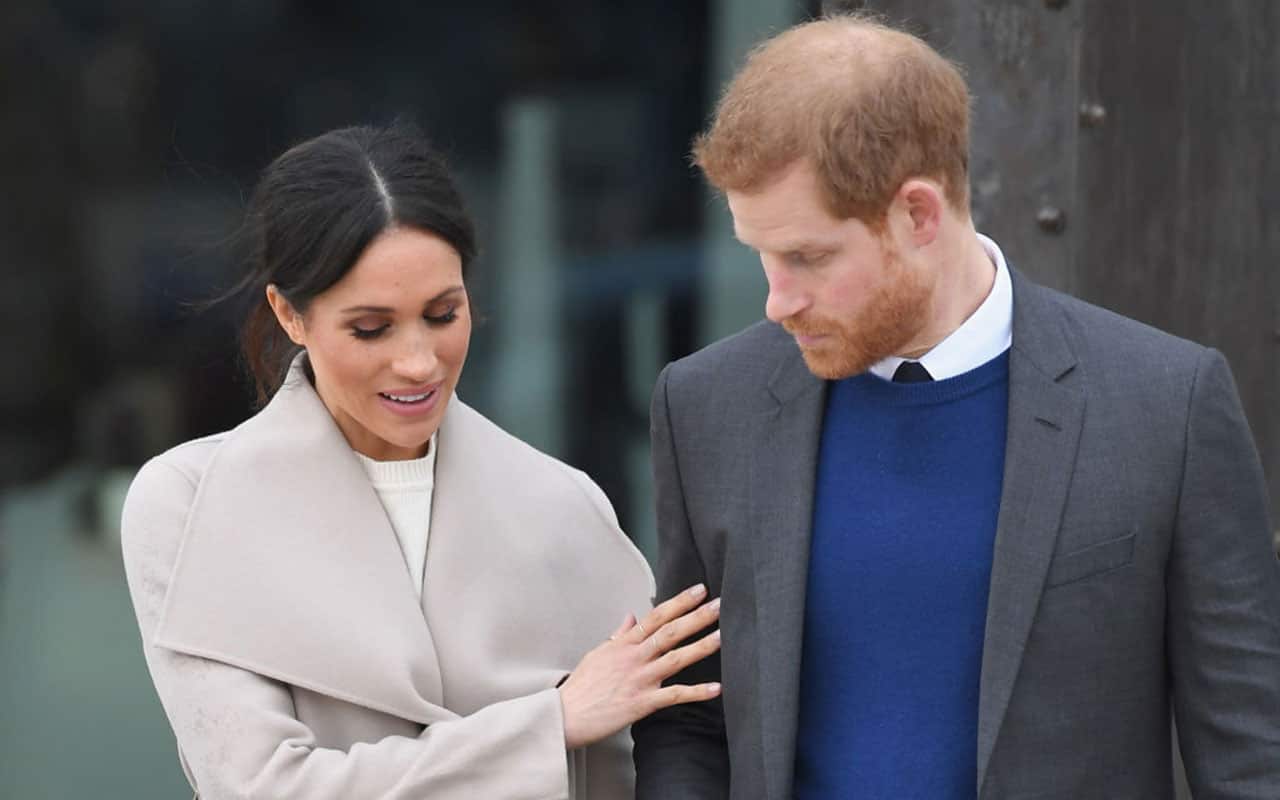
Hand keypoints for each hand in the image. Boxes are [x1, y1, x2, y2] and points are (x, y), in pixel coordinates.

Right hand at [557, 583, 721, 749]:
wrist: (565, 715)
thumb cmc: (582, 687)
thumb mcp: (598, 653)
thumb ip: (619, 635)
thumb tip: (631, 616)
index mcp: (624, 644)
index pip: (656, 616)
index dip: (679, 602)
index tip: (699, 590)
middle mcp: (634, 657)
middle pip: (670, 631)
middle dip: (697, 616)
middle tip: (720, 604)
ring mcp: (639, 678)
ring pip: (676, 657)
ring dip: (702, 646)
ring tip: (724, 636)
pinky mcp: (642, 702)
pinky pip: (674, 695)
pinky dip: (696, 692)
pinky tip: (716, 688)